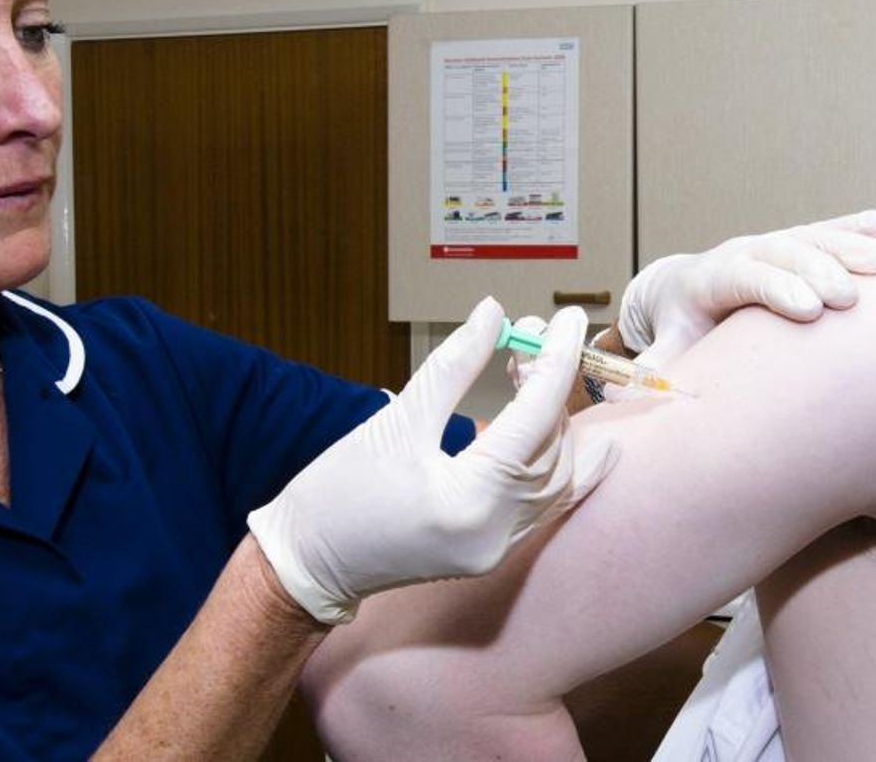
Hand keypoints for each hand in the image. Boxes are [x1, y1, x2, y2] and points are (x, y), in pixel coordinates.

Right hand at [247, 298, 616, 624]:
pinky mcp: (490, 551)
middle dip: (550, 386)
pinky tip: (560, 431)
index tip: (568, 319)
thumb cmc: (338, 492)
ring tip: (531, 374)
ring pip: (558, 477)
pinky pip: (542, 503)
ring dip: (554, 423)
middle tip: (528, 336)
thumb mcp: (396, 419)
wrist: (307, 561)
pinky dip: (554, 461)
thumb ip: (452, 366)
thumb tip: (492, 314)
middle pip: (552, 446)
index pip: (536, 418)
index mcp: (470, 499)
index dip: (556, 360)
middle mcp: (495, 532)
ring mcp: (496, 549)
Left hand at [619, 209, 875, 365]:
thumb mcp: (666, 345)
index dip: (774, 289)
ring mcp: (769, 244)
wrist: (683, 289)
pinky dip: (856, 229)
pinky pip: (827, 230)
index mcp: (708, 280)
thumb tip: (624, 398)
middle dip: (816, 271)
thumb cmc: (679, 325)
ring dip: (847, 248)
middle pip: (781, 253)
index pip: (741, 277)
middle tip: (851, 296)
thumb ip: (657, 368)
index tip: (808, 309)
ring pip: (809, 237)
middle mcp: (741, 254)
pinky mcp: (794, 242)